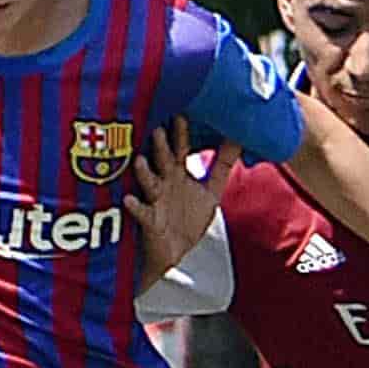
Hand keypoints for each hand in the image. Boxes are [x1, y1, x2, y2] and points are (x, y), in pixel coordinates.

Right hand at [123, 118, 238, 279]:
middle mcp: (165, 183)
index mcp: (178, 174)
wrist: (175, 255)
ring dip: (144, 172)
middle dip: (160, 146)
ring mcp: (155, 200)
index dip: (181, 133)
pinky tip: (129, 200)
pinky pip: (141, 213)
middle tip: (156, 128)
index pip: (180, 148)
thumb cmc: (188, 219)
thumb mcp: (210, 191)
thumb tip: (239, 137)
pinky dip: (135, 206)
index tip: (181, 113)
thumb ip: (222, 164)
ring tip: (140, 161)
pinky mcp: (150, 221)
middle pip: (162, 160)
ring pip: (149, 183)